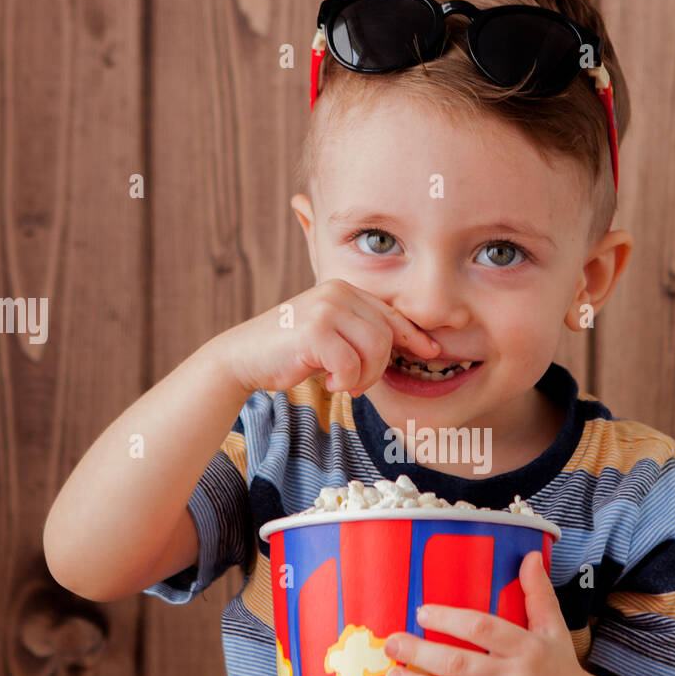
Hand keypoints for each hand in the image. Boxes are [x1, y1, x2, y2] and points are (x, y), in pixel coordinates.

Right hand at [219, 277, 440, 395]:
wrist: (242, 357)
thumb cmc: (290, 352)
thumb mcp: (332, 337)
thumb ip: (362, 335)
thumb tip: (412, 345)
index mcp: (345, 291)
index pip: (391, 314)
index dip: (414, 336)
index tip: (432, 352)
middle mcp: (338, 292)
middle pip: (387, 336)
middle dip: (378, 369)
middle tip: (356, 384)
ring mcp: (326, 308)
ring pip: (375, 349)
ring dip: (363, 377)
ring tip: (341, 383)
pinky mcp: (315, 330)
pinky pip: (351, 365)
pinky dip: (343, 381)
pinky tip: (326, 382)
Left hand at [381, 549, 599, 675]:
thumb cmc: (564, 671)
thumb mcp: (555, 629)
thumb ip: (538, 593)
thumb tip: (530, 555)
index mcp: (527, 647)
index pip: (482, 628)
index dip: (449, 619)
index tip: (422, 613)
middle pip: (460, 664)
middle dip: (421, 653)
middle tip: (391, 644)